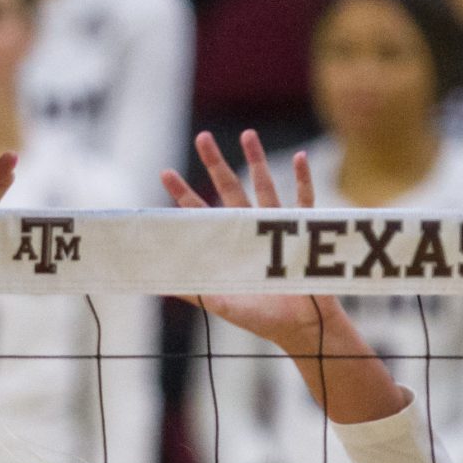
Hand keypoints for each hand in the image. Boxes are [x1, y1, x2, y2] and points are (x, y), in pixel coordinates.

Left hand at [166, 130, 330, 349]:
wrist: (300, 329)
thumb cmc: (262, 319)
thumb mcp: (221, 305)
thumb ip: (194, 292)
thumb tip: (158, 287)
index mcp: (228, 244)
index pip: (201, 213)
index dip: (183, 194)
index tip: (165, 172)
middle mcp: (250, 230)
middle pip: (229, 189)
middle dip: (216, 164)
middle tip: (202, 137)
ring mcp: (277, 227)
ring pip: (264, 187)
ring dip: (256, 161)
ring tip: (246, 134)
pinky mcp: (303, 232)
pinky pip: (304, 201)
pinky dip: (303, 180)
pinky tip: (298, 158)